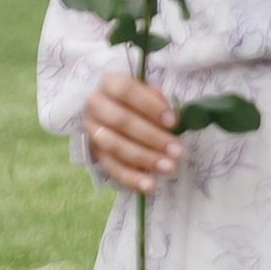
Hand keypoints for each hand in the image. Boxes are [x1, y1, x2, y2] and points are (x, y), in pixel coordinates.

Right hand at [85, 71, 178, 196]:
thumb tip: (166, 110)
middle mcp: (95, 105)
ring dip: (144, 159)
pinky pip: (112, 169)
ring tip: (168, 167)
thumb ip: (156, 98)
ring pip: (115, 146)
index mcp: (109, 84)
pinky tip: (149, 186)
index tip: (173, 121)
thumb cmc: (137, 101)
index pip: (125, 90)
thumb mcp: (147, 93)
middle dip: (152, 137)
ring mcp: (92, 131)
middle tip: (177, 151)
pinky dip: (131, 179)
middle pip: (121, 121)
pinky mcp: (95, 154)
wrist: (113, 112)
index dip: (150, 106)